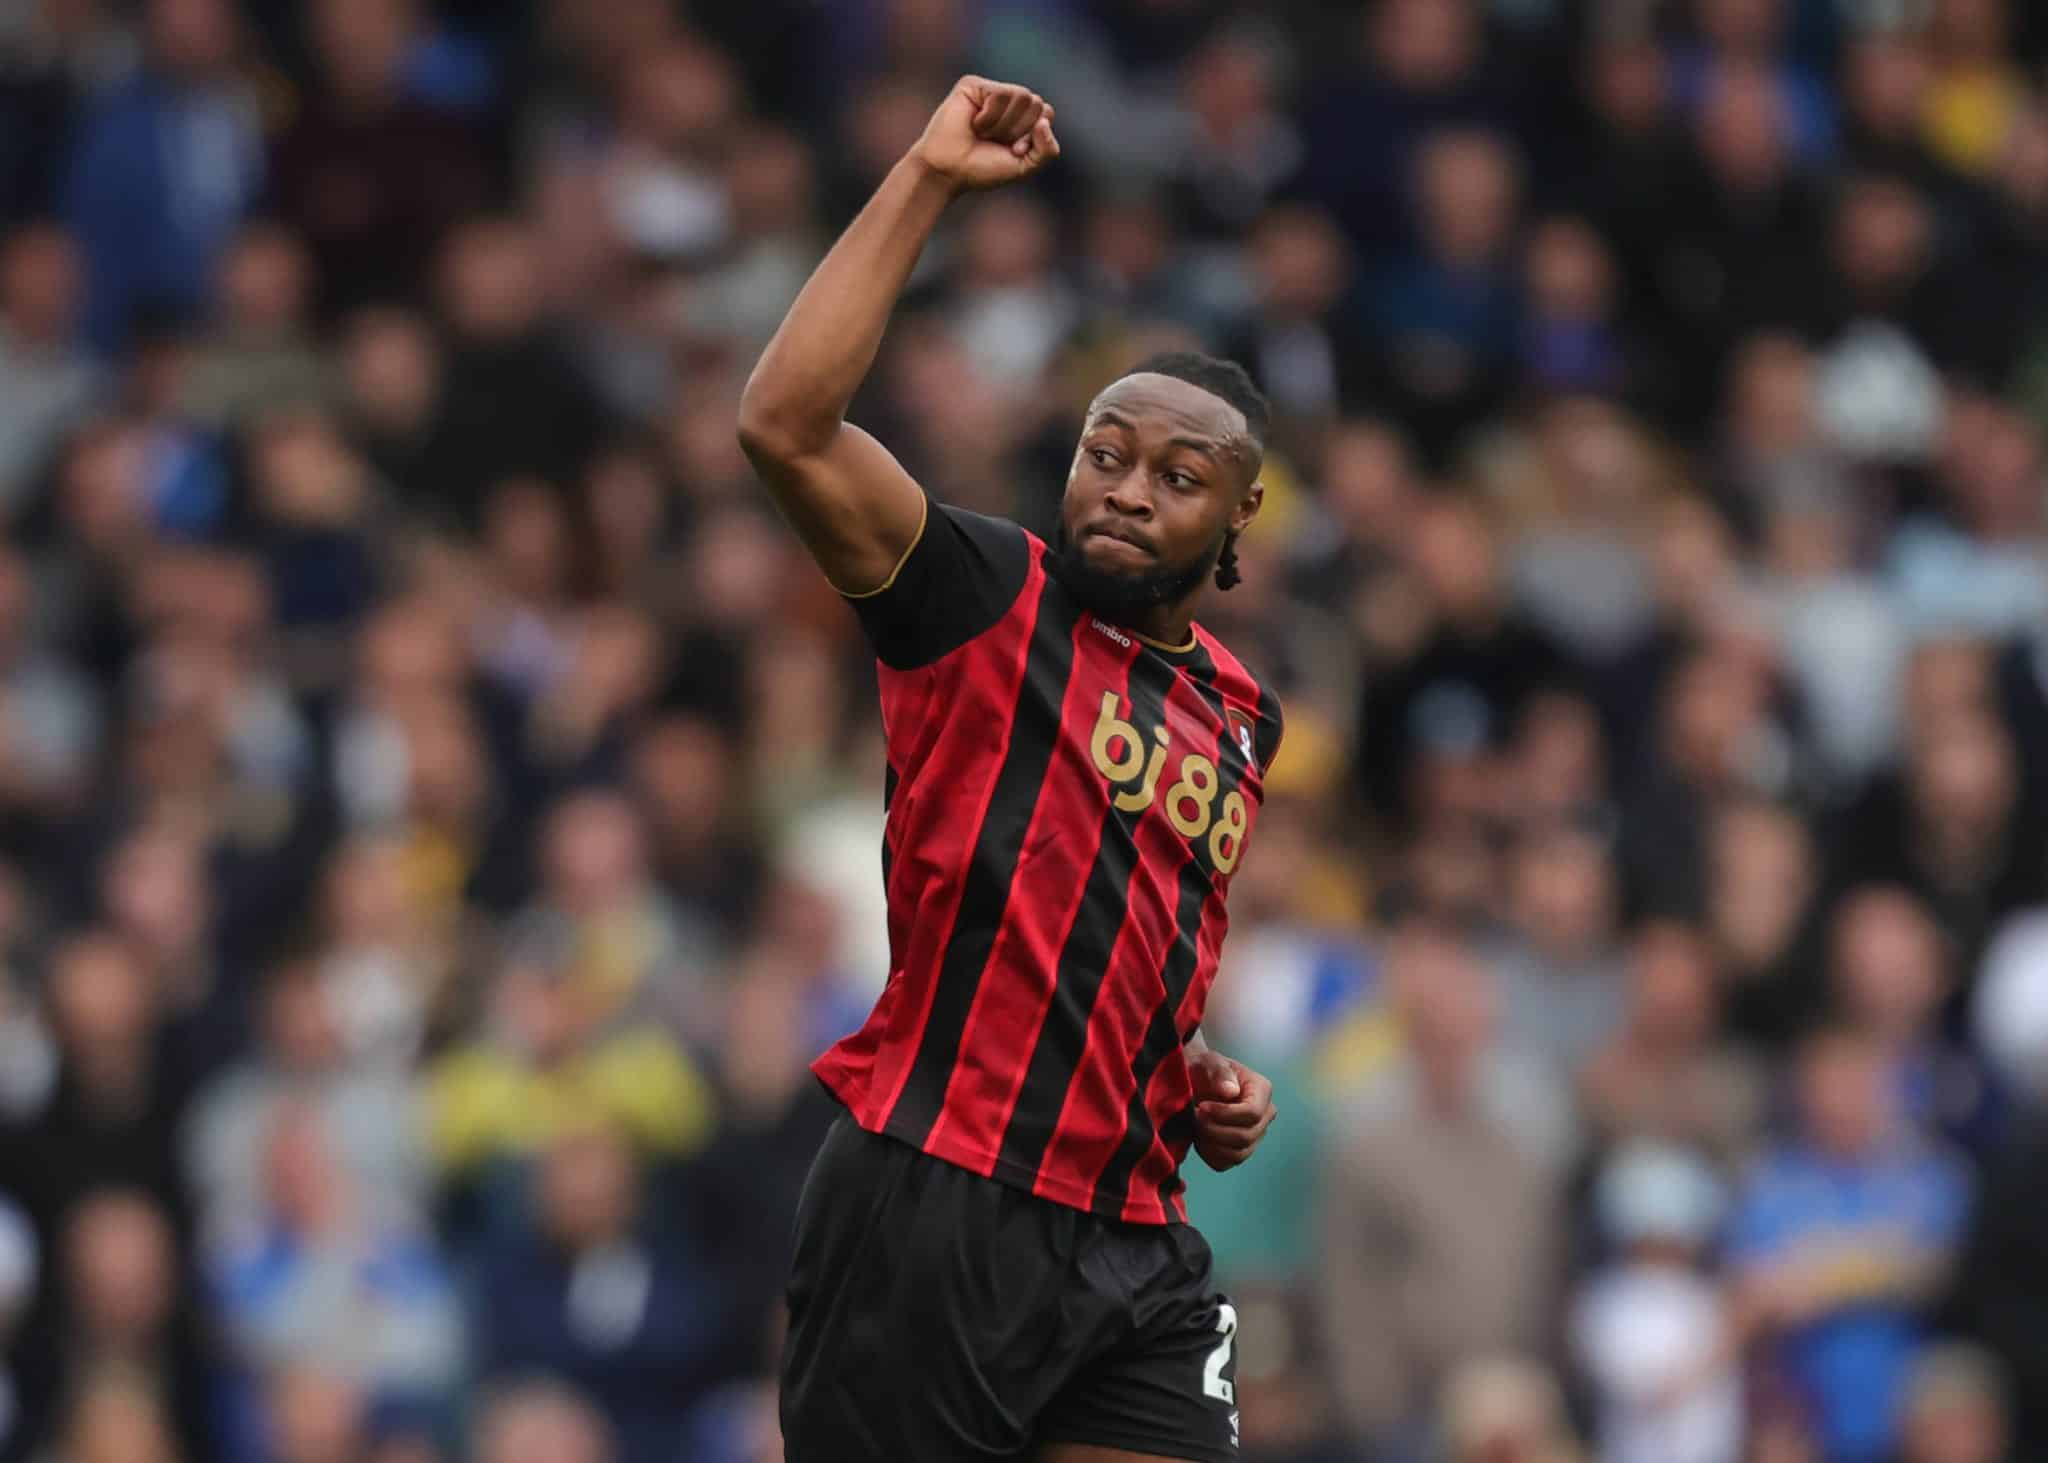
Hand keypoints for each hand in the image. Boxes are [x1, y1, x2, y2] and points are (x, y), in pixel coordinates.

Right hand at [909, 76, 1059, 193]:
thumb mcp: (1024, 167)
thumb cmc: (982, 169)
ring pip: (1022, 95)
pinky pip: (1000, 94)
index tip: (1013, 152)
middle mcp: (1008, 101)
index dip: (1033, 136)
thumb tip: (1045, 117)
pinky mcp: (973, 84)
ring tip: (983, 133)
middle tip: (995, 141)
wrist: (949, 171)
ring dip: (1003, 124)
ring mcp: (990, 91)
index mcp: (1022, 117)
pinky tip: (974, 124)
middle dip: (1018, 130)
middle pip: (1036, 103)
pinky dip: (990, 117)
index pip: (1046, 113)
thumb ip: (1048, 150)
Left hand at [1189, 1047, 1276, 1170]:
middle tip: (1194, 1117)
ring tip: (1195, 1126)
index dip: (1225, 1114)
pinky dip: (1208, 1154)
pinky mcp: (1238, 1151)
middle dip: (1214, 1130)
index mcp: (1262, 1091)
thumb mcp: (1209, 1062)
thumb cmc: (1205, 1069)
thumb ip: (1220, 1073)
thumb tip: (1230, 1091)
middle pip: (1245, 1137)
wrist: (1194, 1081)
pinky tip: (1198, 1137)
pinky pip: (1224, 1163)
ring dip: (1210, 1143)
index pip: (1251, 1114)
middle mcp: (1264, 1116)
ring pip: (1237, 1154)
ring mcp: (1254, 1136)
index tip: (1202, 1107)